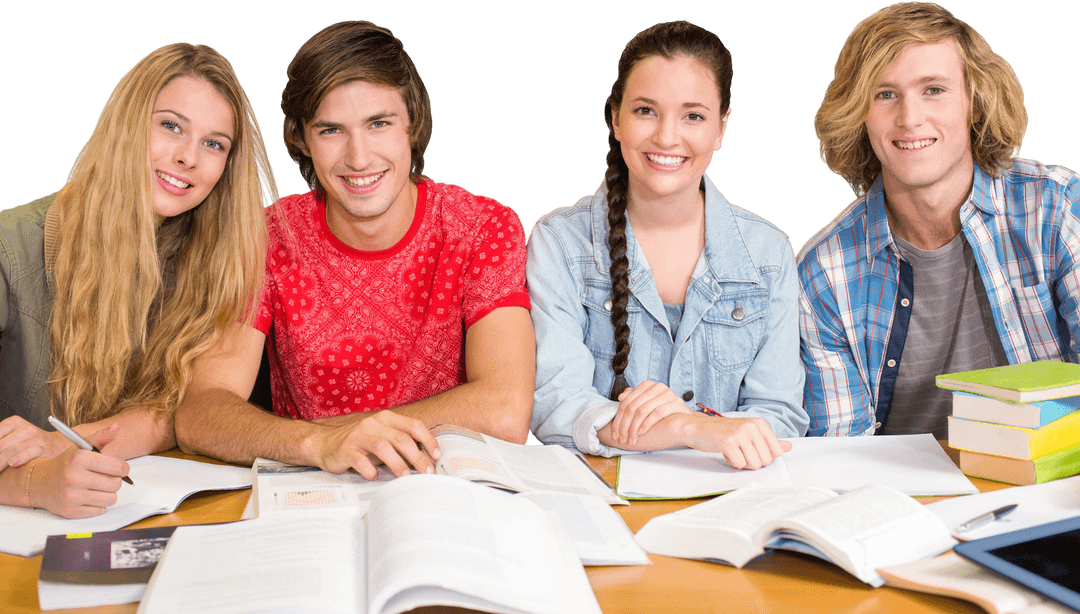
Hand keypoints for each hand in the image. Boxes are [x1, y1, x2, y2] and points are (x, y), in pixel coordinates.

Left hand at [0, 416, 70, 467]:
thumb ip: (2, 442)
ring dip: (0, 463)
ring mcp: (37, 437)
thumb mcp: (14, 438)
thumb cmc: (30, 445)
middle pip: (1, 445)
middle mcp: (26, 428)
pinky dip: (20, 458)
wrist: (60, 446)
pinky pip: (31, 452)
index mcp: (15, 422)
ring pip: (12, 450)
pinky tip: (13, 464)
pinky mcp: (46, 447)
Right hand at [29, 424, 130, 518]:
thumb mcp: (81, 447)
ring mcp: (71, 496)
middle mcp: (74, 477)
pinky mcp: (71, 511)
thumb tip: (117, 427)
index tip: (117, 468)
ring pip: (111, 499)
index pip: (119, 467)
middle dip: (113, 480)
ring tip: (95, 487)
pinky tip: (86, 497)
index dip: (122, 468)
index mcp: (79, 459)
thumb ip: (101, 437)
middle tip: (103, 477)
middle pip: (116, 484)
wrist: (40, 483)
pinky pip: (100, 510)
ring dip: (107, 493)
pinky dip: (97, 504)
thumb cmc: (66, 464)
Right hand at [313, 411, 441, 479]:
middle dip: (418, 457)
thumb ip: (399, 442)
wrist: (323, 442)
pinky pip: (361, 461)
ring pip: (383, 448)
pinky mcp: (345, 450)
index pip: (413, 425)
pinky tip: (374, 476)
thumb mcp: (381, 436)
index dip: (428, 440)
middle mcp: (373, 424)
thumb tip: (426, 458)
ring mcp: (358, 436)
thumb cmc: (359, 442)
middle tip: (428, 473)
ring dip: (398, 464)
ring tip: (406, 478)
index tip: (437, 456)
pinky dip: (370, 470)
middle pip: (401, 439)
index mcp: (386, 418)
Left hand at [609, 381, 693, 446]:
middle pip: (633, 407)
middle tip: (621, 438)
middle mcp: (657, 386)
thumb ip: (634, 399)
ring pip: (643, 410)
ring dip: (634, 427)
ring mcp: (668, 394)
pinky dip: (646, 424)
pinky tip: (641, 432)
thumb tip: (621, 397)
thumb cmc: (664, 413)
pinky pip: (657, 413)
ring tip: (631, 438)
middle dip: (624, 425)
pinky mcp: (676, 403)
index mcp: (647, 385)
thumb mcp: (646, 405)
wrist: (686, 420)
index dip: (618, 419)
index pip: (626, 402)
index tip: (615, 433)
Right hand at [671, 413, 791, 469]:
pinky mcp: (728, 442)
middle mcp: (752, 426)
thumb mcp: (749, 432)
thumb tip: (788, 447)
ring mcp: (740, 434)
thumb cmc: (724, 432)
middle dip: (752, 462)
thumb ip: (769, 441)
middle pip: (766, 461)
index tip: (751, 450)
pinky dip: (732, 462)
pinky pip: (739, 464)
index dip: (764, 457)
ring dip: (742, 463)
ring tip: (733, 451)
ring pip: (754, 465)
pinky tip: (725, 452)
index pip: (777, 452)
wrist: (697, 428)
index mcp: (760, 423)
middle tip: (740, 451)